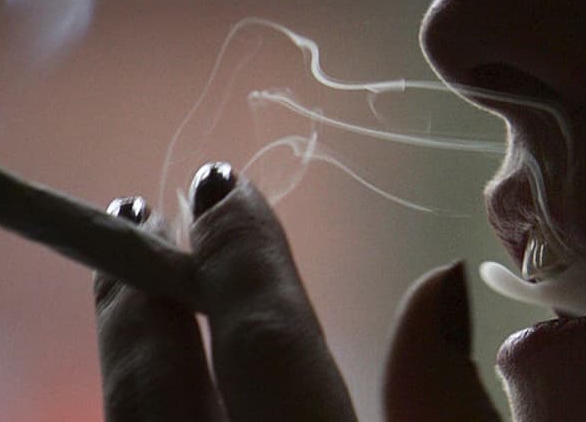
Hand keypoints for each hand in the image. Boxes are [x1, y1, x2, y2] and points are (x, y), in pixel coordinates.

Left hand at [93, 164, 501, 420]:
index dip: (242, 262)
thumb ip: (451, 401)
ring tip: (134, 294)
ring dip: (135, 358)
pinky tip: (167, 393)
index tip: (219, 186)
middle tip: (135, 217)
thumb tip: (436, 284)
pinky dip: (150, 412)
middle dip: (142, 304)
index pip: (263, 348)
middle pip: (155, 398)